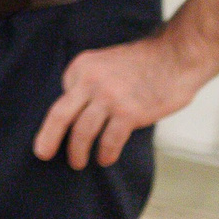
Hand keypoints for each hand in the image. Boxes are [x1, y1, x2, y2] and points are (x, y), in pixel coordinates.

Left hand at [32, 34, 207, 168]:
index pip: (64, 97)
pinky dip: (105, 153)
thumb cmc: (144, 63)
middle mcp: (90, 81)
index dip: (66, 115)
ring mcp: (109, 98)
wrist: (176, 56)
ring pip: (82, 132)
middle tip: (42, 153)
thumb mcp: (104, 62)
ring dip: (77, 152)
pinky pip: (110, 140)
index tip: (64, 128)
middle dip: (48, 137)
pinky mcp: (129, 113)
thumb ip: (88, 82)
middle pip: (60, 115)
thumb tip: (78, 109)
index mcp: (81, 66)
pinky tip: (104, 159)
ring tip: (77, 162)